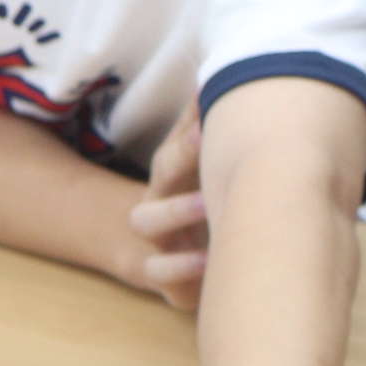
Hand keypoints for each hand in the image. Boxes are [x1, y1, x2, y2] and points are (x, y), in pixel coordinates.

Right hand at [125, 100, 208, 309]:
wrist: (166, 259)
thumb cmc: (196, 204)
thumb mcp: (200, 170)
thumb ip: (206, 132)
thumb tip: (218, 84)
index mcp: (170, 178)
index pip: (171, 152)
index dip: (188, 137)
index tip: (211, 120)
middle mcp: (159, 207)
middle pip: (159, 176)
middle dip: (182, 160)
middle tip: (211, 144)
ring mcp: (160, 243)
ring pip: (148, 225)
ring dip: (176, 214)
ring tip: (210, 206)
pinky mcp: (169, 281)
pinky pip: (162, 277)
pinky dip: (181, 271)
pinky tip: (210, 261)